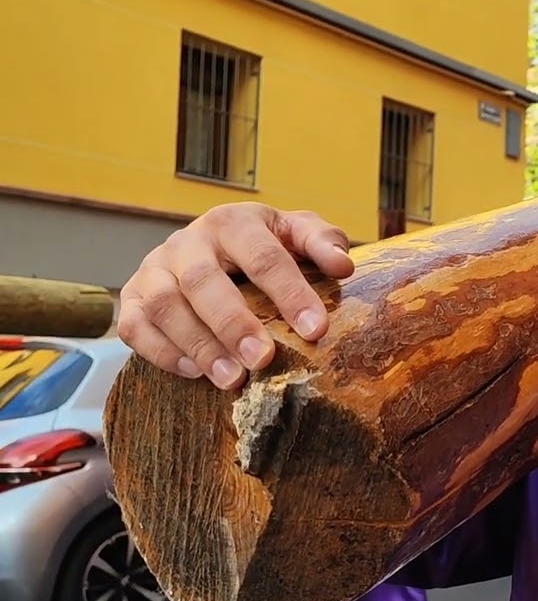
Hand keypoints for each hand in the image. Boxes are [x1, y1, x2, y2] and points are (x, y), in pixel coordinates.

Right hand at [118, 203, 354, 389]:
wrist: (213, 244)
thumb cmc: (264, 244)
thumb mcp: (297, 234)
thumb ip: (322, 243)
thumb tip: (342, 266)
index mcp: (235, 222)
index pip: (263, 256)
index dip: (290, 292)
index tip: (315, 329)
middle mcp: (189, 241)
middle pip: (203, 281)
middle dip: (234, 323)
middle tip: (263, 360)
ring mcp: (155, 268)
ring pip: (164, 305)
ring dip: (198, 345)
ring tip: (232, 379)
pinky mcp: (133, 296)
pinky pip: (134, 326)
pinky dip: (161, 352)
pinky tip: (195, 373)